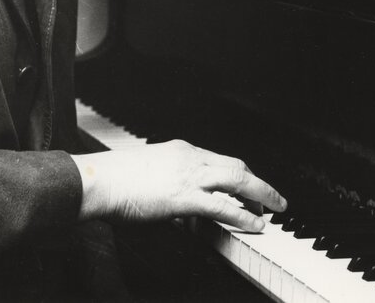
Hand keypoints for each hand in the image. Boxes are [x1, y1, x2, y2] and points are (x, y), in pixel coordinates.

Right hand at [71, 140, 286, 231]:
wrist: (100, 180)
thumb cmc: (117, 180)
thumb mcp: (150, 174)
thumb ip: (169, 185)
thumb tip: (181, 209)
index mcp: (181, 150)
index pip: (220, 159)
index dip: (240, 174)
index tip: (250, 186)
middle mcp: (190, 158)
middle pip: (236, 165)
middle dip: (258, 182)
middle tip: (273, 198)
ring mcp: (189, 176)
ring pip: (237, 179)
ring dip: (261, 194)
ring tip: (274, 209)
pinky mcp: (184, 197)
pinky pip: (223, 206)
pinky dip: (244, 215)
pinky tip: (255, 224)